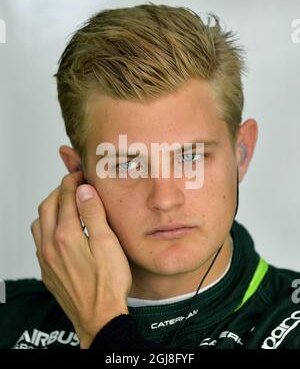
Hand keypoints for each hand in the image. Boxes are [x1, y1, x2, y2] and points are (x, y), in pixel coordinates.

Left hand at [30, 171, 131, 347]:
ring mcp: (46, 259)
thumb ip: (93, 215)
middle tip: (74, 185)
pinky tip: (60, 230)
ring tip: (65, 204)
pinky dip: (47, 226)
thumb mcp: (107, 244)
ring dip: (50, 208)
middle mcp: (50, 245)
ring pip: (39, 223)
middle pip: (48, 206)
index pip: (66, 198)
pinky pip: (39, 240)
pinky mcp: (47, 270)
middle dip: (60, 190)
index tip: (80, 174)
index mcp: (66, 236)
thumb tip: (83, 191)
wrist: (99, 317)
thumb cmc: (108, 284)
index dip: (73, 181)